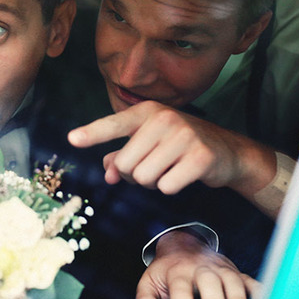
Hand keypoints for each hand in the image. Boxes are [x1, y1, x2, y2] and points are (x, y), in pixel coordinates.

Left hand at [68, 101, 276, 208]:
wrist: (226, 151)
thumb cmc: (178, 145)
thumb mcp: (149, 143)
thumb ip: (122, 156)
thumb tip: (108, 172)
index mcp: (146, 112)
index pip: (113, 124)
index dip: (92, 133)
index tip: (72, 139)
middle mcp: (163, 119)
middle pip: (126, 164)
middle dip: (133, 174)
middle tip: (152, 166)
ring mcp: (184, 136)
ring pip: (143, 177)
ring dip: (152, 182)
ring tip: (168, 169)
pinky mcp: (200, 157)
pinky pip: (166, 186)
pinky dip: (170, 187)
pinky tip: (183, 175)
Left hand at [136, 230, 259, 298]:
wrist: (182, 247)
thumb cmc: (166, 272)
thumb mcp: (150, 282)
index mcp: (178, 271)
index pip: (181, 291)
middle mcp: (201, 267)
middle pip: (210, 283)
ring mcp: (222, 269)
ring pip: (233, 281)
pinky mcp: (238, 273)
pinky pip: (251, 281)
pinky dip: (259, 294)